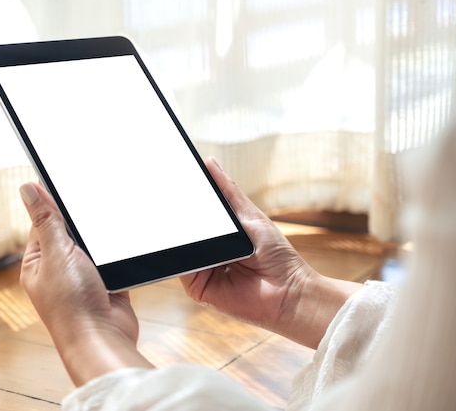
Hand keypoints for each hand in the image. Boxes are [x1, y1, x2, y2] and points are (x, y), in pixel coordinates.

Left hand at [19, 182, 152, 385]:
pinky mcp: (106, 282)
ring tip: (105, 233)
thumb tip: (27, 189)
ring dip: (101, 239)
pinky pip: (112, 259)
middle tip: (92, 204)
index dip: (53, 203)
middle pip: (70, 232)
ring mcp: (83, 276)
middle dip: (81, 222)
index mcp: (37, 262)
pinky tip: (121, 247)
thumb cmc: (72, 304)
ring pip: (93, 244)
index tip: (64, 179)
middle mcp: (58, 269)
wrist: (103, 337)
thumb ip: (46, 220)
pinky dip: (117, 253)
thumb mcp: (56, 253)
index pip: (42, 222)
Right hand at [180, 159, 361, 347]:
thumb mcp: (250, 215)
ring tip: (176, 214)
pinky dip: (181, 254)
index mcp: (218, 234)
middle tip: (167, 191)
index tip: (172, 176)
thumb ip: (228, 192)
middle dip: (177, 214)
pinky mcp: (197, 287)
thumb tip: (209, 162)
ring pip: (180, 247)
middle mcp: (206, 252)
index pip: (194, 214)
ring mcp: (200, 270)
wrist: (288, 292)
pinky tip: (187, 241)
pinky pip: (181, 267)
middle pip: (185, 230)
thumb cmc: (277, 256)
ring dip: (178, 233)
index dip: (184, 199)